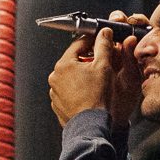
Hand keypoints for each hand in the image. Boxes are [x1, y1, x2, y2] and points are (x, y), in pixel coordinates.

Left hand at [48, 11, 143, 127]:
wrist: (91, 125)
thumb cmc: (97, 98)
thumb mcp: (104, 66)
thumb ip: (103, 46)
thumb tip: (104, 33)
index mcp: (63, 65)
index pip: (78, 44)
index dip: (92, 41)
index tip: (100, 41)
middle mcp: (55, 77)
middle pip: (73, 61)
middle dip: (88, 60)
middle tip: (102, 63)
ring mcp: (55, 93)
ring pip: (71, 77)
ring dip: (82, 76)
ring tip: (97, 81)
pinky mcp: (58, 105)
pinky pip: (69, 92)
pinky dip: (78, 90)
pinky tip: (90, 94)